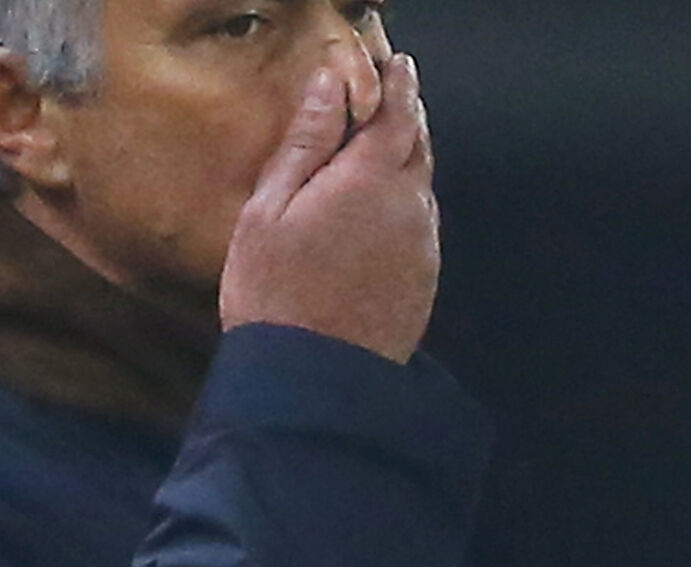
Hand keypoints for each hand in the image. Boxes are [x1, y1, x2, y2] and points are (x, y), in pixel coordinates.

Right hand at [219, 55, 438, 364]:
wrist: (311, 378)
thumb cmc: (274, 292)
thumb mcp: (267, 212)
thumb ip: (304, 144)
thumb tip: (328, 85)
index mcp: (367, 180)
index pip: (397, 113)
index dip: (398, 85)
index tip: (395, 65)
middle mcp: (407, 206)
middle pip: (419, 145)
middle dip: (407, 118)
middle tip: (391, 102)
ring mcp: (421, 246)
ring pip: (422, 187)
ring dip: (406, 165)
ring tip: (377, 160)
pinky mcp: (423, 280)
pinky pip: (420, 226)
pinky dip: (404, 207)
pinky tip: (378, 219)